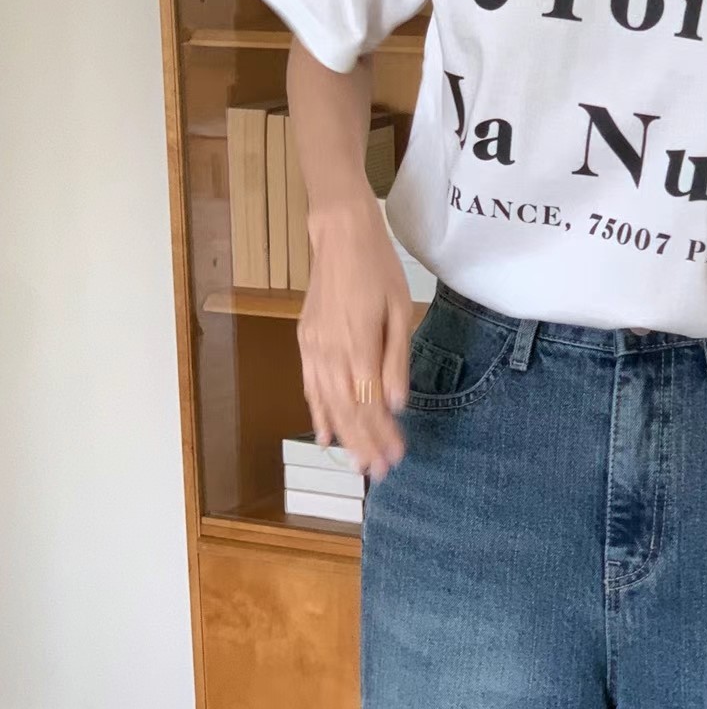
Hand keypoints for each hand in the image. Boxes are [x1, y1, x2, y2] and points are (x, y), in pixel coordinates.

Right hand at [297, 196, 411, 481]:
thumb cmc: (377, 269)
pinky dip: (318, 413)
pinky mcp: (306, 343)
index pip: (370, 403)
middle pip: (347, 411)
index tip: (397, 456)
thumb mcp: (399, 310)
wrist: (339, 237)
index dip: (383, 434)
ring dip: (344, 437)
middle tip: (380, 472)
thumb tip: (397, 404)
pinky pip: (310, 386)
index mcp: (358, 345)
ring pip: (328, 404)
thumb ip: (395, 360)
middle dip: (364, 444)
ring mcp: (314, 349)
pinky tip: (325, 435)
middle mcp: (330, 352)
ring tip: (358, 463)